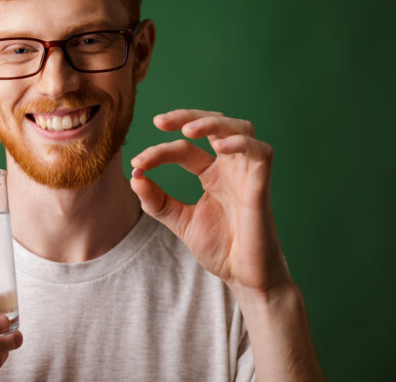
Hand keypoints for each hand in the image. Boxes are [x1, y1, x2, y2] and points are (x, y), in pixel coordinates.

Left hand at [130, 109, 290, 295]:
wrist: (245, 278)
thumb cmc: (221, 249)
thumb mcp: (180, 221)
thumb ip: (157, 201)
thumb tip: (134, 176)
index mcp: (212, 173)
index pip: (184, 149)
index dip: (160, 152)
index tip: (138, 163)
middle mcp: (231, 167)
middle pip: (214, 125)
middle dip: (187, 117)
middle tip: (159, 121)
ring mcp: (248, 173)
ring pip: (240, 128)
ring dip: (213, 123)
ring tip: (187, 129)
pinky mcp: (262, 185)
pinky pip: (260, 152)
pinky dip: (241, 143)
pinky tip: (219, 146)